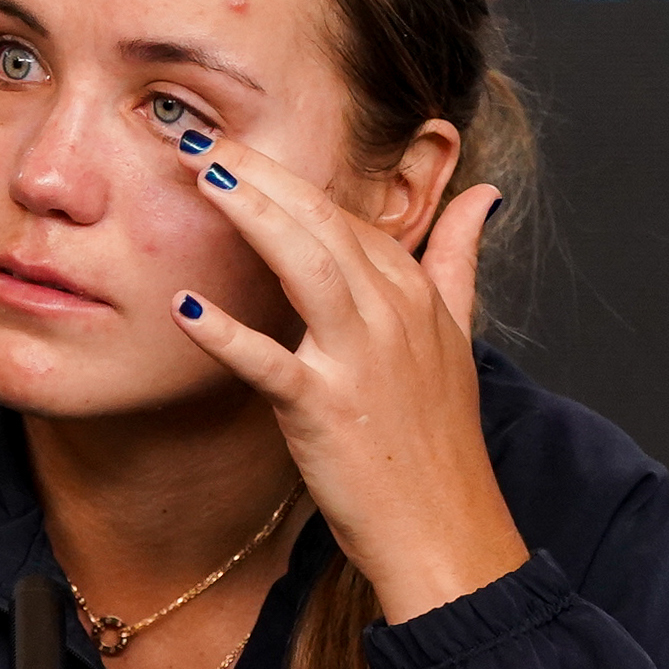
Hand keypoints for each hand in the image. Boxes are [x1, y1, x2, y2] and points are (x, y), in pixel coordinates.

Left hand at [171, 133, 531, 623]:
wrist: (446, 532)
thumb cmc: (439, 441)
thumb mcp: (459, 338)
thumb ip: (460, 260)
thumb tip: (483, 195)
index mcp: (414, 295)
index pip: (349, 215)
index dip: (291, 176)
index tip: (240, 143)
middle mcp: (391, 315)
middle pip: (323, 222)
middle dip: (264, 173)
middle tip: (203, 136)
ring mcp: (360, 360)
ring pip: (306, 265)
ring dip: (255, 217)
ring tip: (204, 178)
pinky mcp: (325, 411)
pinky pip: (269, 363)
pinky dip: (227, 334)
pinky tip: (185, 307)